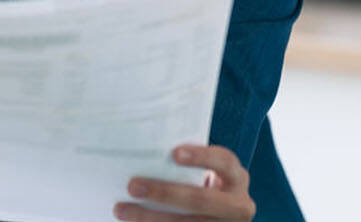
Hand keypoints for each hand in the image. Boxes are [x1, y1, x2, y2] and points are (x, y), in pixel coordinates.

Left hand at [115, 144, 255, 220]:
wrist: (223, 217)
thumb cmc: (203, 185)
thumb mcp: (207, 173)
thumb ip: (186, 164)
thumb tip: (139, 146)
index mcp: (237, 178)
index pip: (224, 162)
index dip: (201, 157)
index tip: (174, 153)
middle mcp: (239, 206)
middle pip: (202, 200)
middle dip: (165, 194)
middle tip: (133, 186)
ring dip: (150, 218)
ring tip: (121, 210)